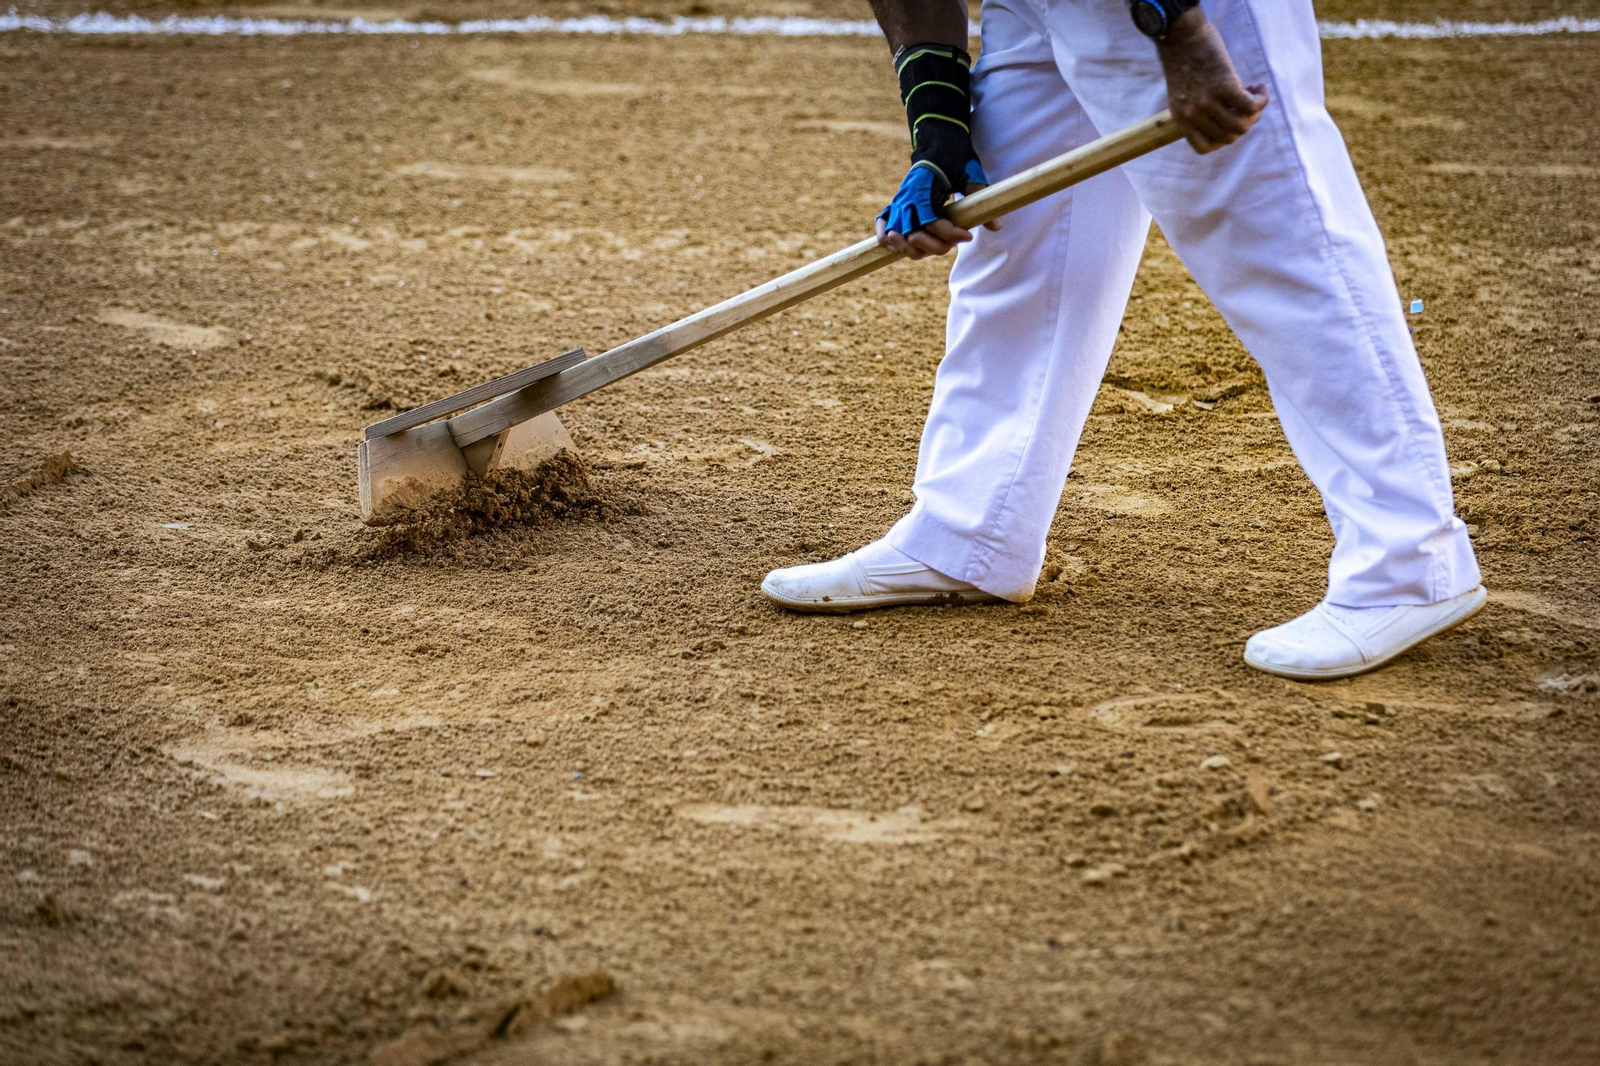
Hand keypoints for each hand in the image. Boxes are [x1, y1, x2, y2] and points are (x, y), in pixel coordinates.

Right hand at [877, 158, 999, 259]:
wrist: (938, 140)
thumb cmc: (956, 157)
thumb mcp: (971, 174)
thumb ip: (979, 198)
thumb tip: (996, 227)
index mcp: (924, 190)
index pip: (933, 224)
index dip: (951, 234)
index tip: (968, 236)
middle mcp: (906, 198)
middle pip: (913, 236)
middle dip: (935, 247)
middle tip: (953, 245)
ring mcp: (898, 202)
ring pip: (898, 238)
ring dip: (913, 249)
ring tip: (934, 247)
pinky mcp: (895, 203)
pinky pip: (882, 225)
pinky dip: (887, 239)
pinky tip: (899, 247)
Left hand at [1156, 10, 1268, 153]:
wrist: (1180, 34)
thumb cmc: (1184, 58)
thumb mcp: (1183, 92)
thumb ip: (1196, 109)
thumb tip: (1226, 119)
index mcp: (1181, 119)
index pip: (1204, 147)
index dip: (1222, 137)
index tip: (1229, 120)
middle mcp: (1193, 115)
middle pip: (1229, 136)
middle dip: (1244, 122)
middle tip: (1248, 103)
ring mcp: (1207, 102)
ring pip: (1241, 125)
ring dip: (1255, 112)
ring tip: (1255, 94)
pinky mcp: (1224, 86)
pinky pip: (1250, 106)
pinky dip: (1261, 99)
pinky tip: (1260, 88)